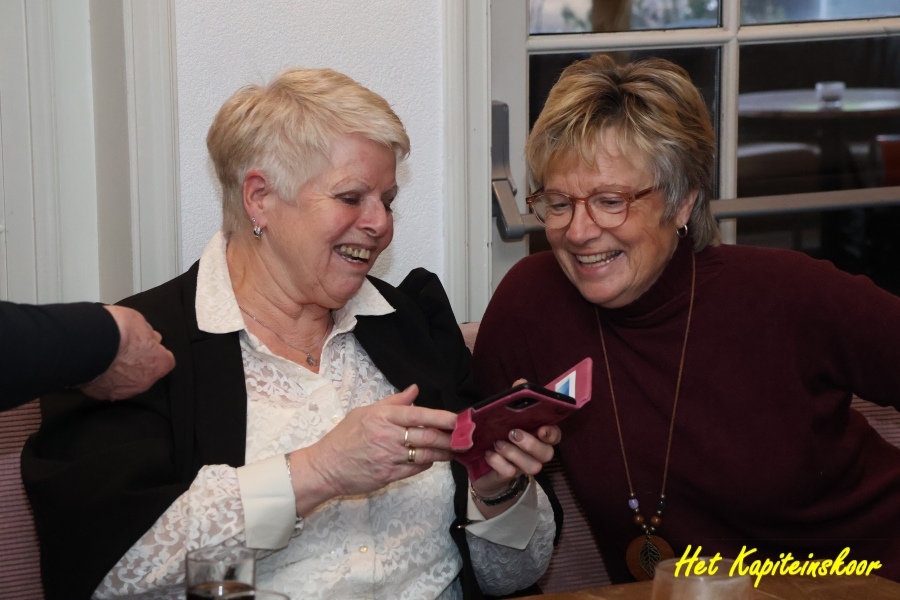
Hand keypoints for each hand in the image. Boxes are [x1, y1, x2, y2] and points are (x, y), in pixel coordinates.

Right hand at [80, 305, 175, 399]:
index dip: (154, 350)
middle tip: (124, 349)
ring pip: (127, 382)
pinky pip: (108, 386)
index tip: (145, 343)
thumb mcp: (139, 321)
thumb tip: (149, 337)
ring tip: (109, 357)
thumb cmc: (116, 330)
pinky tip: (98, 366)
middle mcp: (145, 381)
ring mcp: (124, 391)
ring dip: (121, 372)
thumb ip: (147, 334)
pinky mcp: (103, 394)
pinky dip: (105, 378)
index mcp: (159, 363)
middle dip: (138, 362)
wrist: (86, 343)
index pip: (165, 359)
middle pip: (146, 372)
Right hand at [292, 384, 457, 512]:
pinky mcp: (388, 476)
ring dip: (444, 453)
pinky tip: (433, 459)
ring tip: (456, 450)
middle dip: (450, 438)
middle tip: (465, 438)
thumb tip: (415, 390)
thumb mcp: (365, 412)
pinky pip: (415, 469)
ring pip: (425, 454)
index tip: (458, 419)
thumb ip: (393, 402)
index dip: (441, 417)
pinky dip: (427, 463)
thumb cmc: (344, 437)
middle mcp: (387, 436)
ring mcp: (388, 457)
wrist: (326, 467)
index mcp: (382, 417)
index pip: (418, 415)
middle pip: (427, 436)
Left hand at [470, 377, 561, 509]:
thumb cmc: (498, 433)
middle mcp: (536, 453)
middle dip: (530, 443)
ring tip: (497, 443)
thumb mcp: (505, 414)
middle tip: (512, 433)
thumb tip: (522, 382)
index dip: (551, 433)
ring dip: (513, 453)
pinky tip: (488, 454)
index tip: (541, 429)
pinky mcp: (508, 477)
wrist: (480, 462)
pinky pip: (510, 473)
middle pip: (547, 453)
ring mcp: (523, 467)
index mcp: (538, 436)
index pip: (555, 435)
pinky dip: (498, 463)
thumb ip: (515, 399)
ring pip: (533, 467)